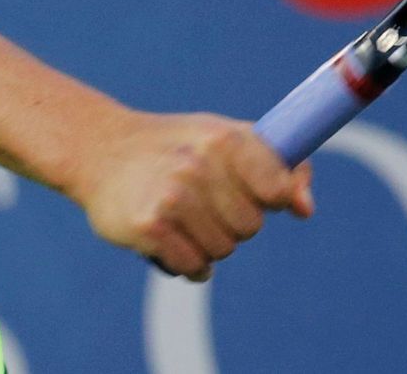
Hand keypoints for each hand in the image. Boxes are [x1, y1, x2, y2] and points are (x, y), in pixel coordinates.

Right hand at [68, 110, 313, 279]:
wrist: (100, 149)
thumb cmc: (175, 145)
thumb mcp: (225, 138)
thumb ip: (275, 164)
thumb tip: (305, 208)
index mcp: (223, 138)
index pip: (277, 189)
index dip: (270, 197)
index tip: (255, 192)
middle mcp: (197, 165)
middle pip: (251, 227)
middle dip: (232, 221)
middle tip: (202, 199)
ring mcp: (171, 197)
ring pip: (223, 250)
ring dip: (206, 242)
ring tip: (181, 215)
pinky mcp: (148, 228)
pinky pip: (194, 268)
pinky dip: (186, 261)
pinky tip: (167, 236)